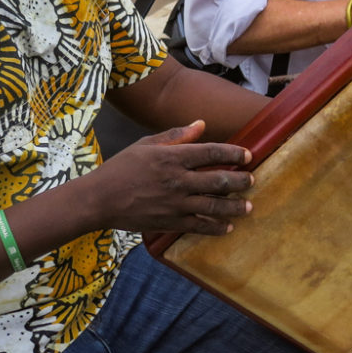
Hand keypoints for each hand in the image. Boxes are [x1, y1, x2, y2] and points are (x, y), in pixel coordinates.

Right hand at [92, 121, 253, 235]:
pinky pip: (199, 226)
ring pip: (214, 206)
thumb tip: (201, 124)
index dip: (234, 154)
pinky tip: (227, 227)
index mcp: (172, 156)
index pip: (212, 153)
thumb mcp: (146, 144)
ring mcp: (175, 203)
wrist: (99, 199)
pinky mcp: (170, 222)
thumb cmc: (121, 167)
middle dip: (241, 181)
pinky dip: (216, 228)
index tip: (247, 156)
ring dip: (235, 207)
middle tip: (252, 180)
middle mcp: (178, 180)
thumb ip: (176, 135)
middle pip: (219, 181)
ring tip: (249, 207)